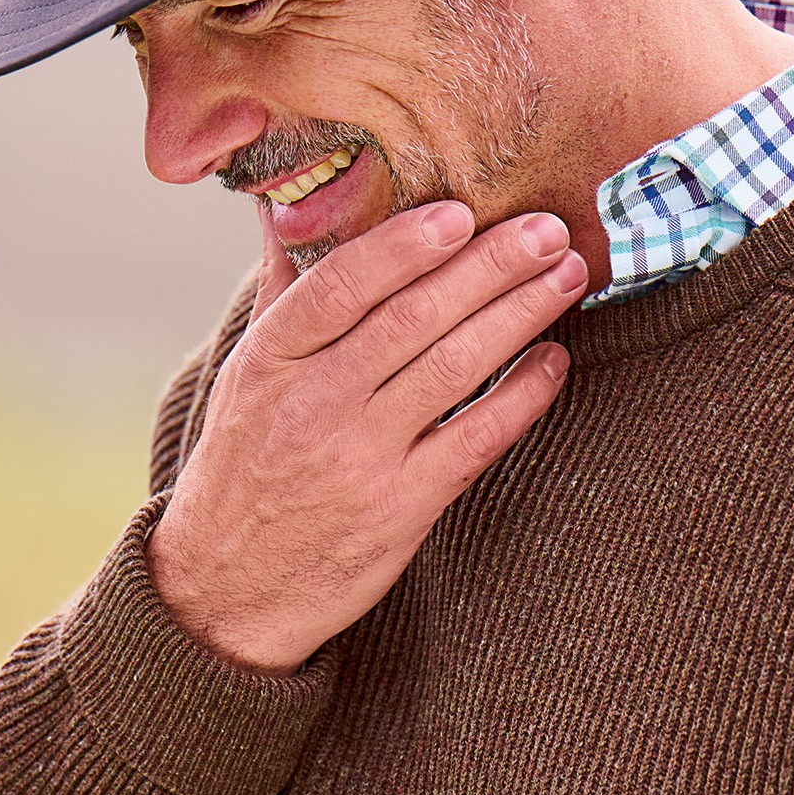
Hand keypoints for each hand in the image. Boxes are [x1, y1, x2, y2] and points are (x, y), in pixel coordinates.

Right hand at [147, 202, 586, 674]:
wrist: (226, 592)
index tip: (459, 211)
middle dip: (489, 267)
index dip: (403, 246)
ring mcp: (360, 459)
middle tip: (547, 228)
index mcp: (270, 359)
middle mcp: (313, 404)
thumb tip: (291, 202)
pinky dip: (520, 396)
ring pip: (452, 370)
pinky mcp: (401, 511)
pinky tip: (554, 360)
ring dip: (519, 316)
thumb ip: (283, 287)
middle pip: (412, 319)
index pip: (341, 286)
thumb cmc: (245, 461)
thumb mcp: (247, 372)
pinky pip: (474, 441)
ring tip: (567, 275)